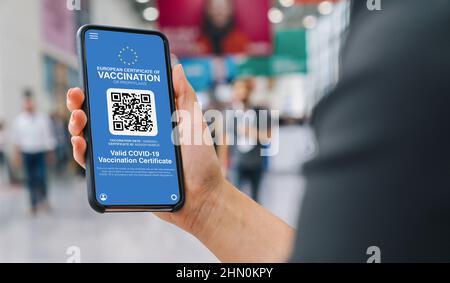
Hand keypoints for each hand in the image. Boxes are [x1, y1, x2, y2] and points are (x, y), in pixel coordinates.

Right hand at [67, 65, 225, 232]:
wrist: (202, 198)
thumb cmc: (201, 161)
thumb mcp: (194, 124)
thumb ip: (185, 97)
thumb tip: (174, 66)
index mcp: (149, 120)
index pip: (122, 100)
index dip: (105, 87)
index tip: (94, 74)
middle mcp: (134, 135)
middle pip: (102, 116)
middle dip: (83, 102)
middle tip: (76, 95)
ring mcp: (125, 154)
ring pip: (93, 137)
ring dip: (78, 124)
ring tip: (79, 118)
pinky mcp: (120, 175)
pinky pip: (95, 164)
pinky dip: (82, 153)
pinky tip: (81, 143)